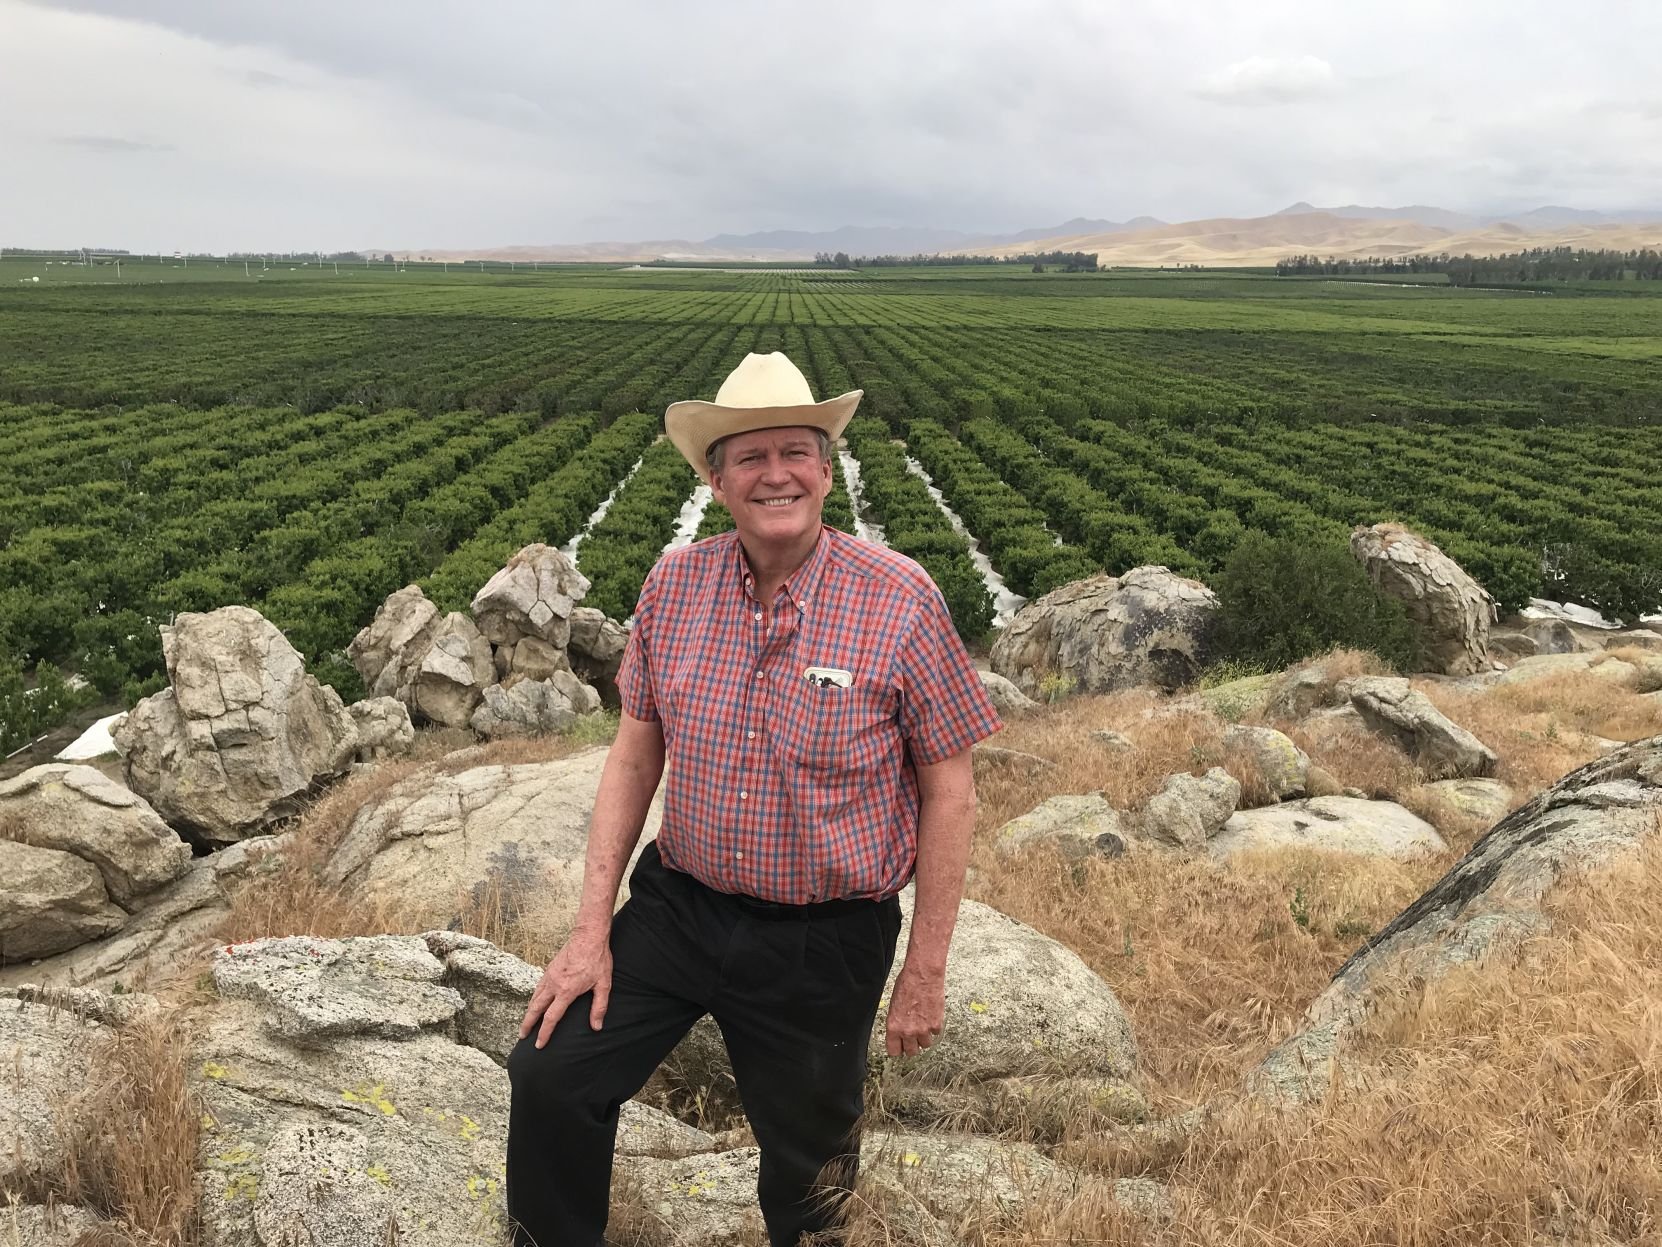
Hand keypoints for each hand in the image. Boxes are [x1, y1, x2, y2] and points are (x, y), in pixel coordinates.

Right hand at [518, 927, 612, 1048]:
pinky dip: (533, 998)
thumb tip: (596, 1026)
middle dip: (527, 1024)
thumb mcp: (603, 984)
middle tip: (522, 1036)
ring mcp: (549, 976)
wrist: (588, 936)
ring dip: (529, 1012)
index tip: (539, 1044)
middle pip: (535, 1009)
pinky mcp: (549, 969)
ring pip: (534, 997)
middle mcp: (554, 985)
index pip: (551, 1018)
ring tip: (526, 1023)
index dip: (544, 1033)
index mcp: (566, 991)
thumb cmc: (598, 959)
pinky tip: (535, 1001)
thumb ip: (599, 1007)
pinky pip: (538, 987)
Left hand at [885, 961, 945, 1057]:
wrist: (923, 976)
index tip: (900, 1046)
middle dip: (912, 1045)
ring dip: (925, 1037)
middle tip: (913, 1037)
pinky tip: (931, 1016)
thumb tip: (899, 1030)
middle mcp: (908, 1031)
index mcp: (894, 1027)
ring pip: (925, 1045)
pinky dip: (934, 1027)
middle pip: (911, 1052)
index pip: (894, 1051)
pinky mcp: (936, 1025)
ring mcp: (923, 1030)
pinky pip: (935, 1034)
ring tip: (923, 1024)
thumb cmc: (907, 984)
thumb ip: (897, 1021)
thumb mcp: (894, 1005)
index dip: (898, 1049)